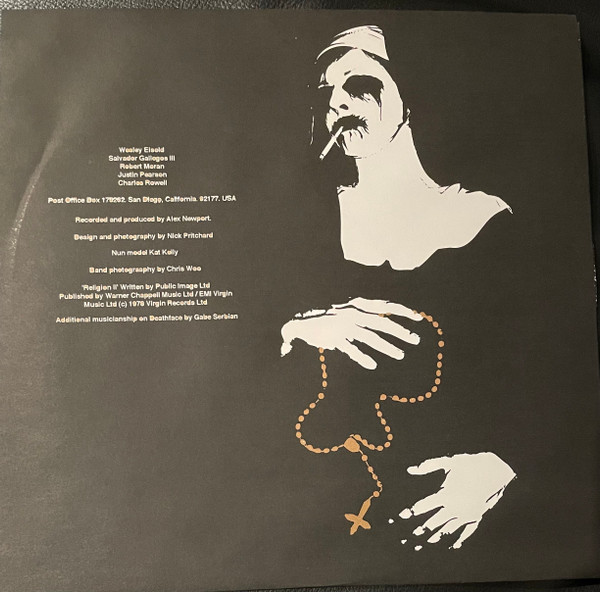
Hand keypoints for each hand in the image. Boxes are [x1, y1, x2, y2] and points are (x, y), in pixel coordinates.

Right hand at [280, 297, 421, 369]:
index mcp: (358, 305)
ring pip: (370, 337)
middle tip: (415, 341)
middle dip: (400, 332)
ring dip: (387, 347)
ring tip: (400, 355)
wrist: (303, 321)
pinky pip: (351, 349)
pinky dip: (362, 357)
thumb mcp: (349, 311)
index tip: (418, 319)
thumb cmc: (330, 317)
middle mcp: (353, 314)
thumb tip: (386, 315)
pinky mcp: (335, 338)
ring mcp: (344, 326)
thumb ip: (365, 312)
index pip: (385, 306)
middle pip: (382, 323)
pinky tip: (373, 365)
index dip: (402, 311)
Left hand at [399, 452, 515, 548]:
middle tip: (410, 535)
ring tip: (426, 542)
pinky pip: (467, 532)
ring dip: (437, 536)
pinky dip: (460, 540)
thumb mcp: (449, 462)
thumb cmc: (470, 464)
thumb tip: (411, 469)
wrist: (495, 470)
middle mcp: (456, 508)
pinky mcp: (476, 517)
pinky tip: (453, 545)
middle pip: (435, 521)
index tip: (404, 515)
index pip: (426, 505)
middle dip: (422, 528)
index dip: (414, 510)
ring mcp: (467, 515)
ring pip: (449, 530)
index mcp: (448, 494)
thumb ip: (429, 466)